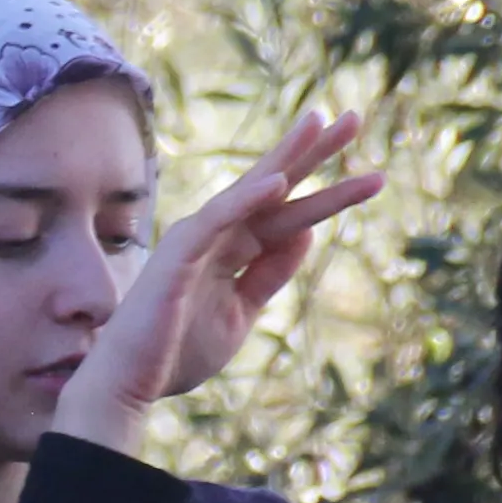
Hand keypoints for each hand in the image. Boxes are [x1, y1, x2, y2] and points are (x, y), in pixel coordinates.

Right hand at [57, 110, 380, 438]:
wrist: (128, 384)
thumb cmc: (175, 350)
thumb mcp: (240, 311)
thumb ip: (269, 272)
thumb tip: (304, 231)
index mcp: (231, 251)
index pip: (286, 214)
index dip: (328, 193)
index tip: (373, 174)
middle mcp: (214, 237)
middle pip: (272, 187)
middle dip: (313, 153)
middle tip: (355, 118)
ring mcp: (194, 243)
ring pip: (249, 193)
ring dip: (287, 159)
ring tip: (323, 125)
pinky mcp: (177, 259)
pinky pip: (216, 223)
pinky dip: (244, 201)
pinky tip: (278, 182)